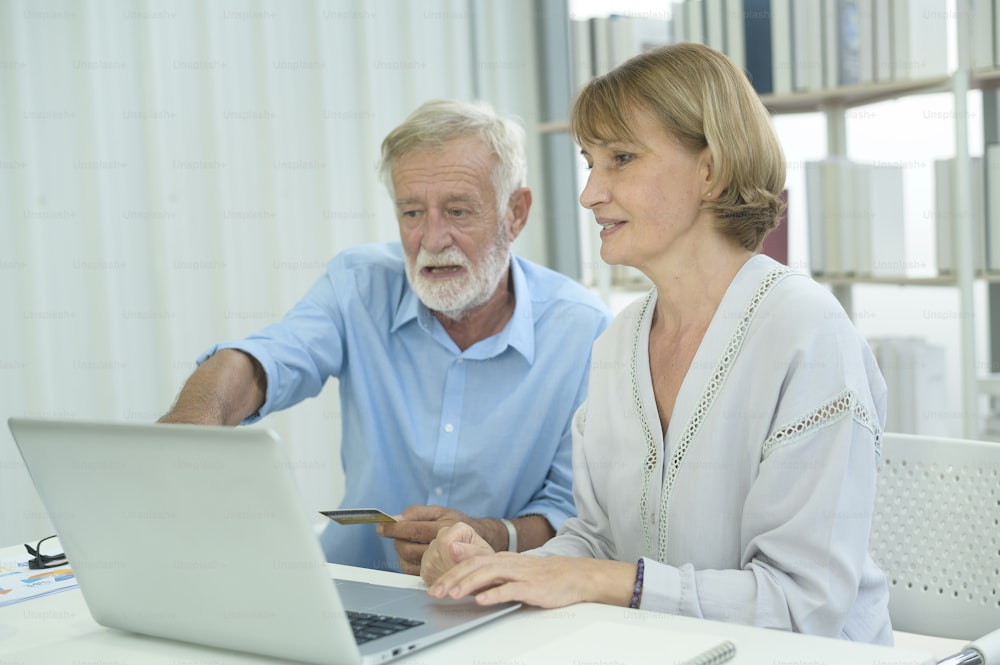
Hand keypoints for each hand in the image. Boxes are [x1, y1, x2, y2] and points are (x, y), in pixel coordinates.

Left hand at [376, 505, 480, 574]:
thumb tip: (395, 519)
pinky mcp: (436, 574)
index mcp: (444, 528)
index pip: (413, 530)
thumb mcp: (440, 511)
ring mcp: (440, 563)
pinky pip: (412, 572)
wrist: (477, 541)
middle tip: (393, 533)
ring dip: (399, 552)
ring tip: (402, 542)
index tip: (381, 527)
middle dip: (396, 540)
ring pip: (408, 562)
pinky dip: (405, 562)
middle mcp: (443, 547)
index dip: (394, 528)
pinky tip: (409, 553)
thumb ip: (416, 512)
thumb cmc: (455, 522)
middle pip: (408, 548)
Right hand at [420, 522, 493, 585]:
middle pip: (436, 555)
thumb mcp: (485, 557)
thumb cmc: (486, 562)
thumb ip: (471, 551)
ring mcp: (431, 550)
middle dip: (449, 571)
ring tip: (459, 582)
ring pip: (429, 565)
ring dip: (443, 578)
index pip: (444, 542)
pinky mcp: (425, 565)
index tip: (463, 572)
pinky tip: (451, 584)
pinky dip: (438, 582)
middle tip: (462, 581)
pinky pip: (425, 574)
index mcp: (458, 528)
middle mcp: (442, 535)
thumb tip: (453, 548)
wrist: (482, 571)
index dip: (452, 560)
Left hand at [426, 553, 635, 608]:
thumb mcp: (510, 568)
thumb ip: (486, 568)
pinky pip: (511, 589)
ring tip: (454, 594)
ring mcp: (520, 574)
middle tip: (436, 592)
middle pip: (475, 567)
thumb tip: (460, 564)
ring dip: (469, 584)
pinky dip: (495, 594)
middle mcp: (508, 562)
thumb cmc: (541, 575)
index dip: (450, 573)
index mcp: (501, 559)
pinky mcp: (532, 587)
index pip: (470, 562)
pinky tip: (482, 601)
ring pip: (490, 574)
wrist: (574, 576)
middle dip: (453, 579)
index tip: (432, 586)